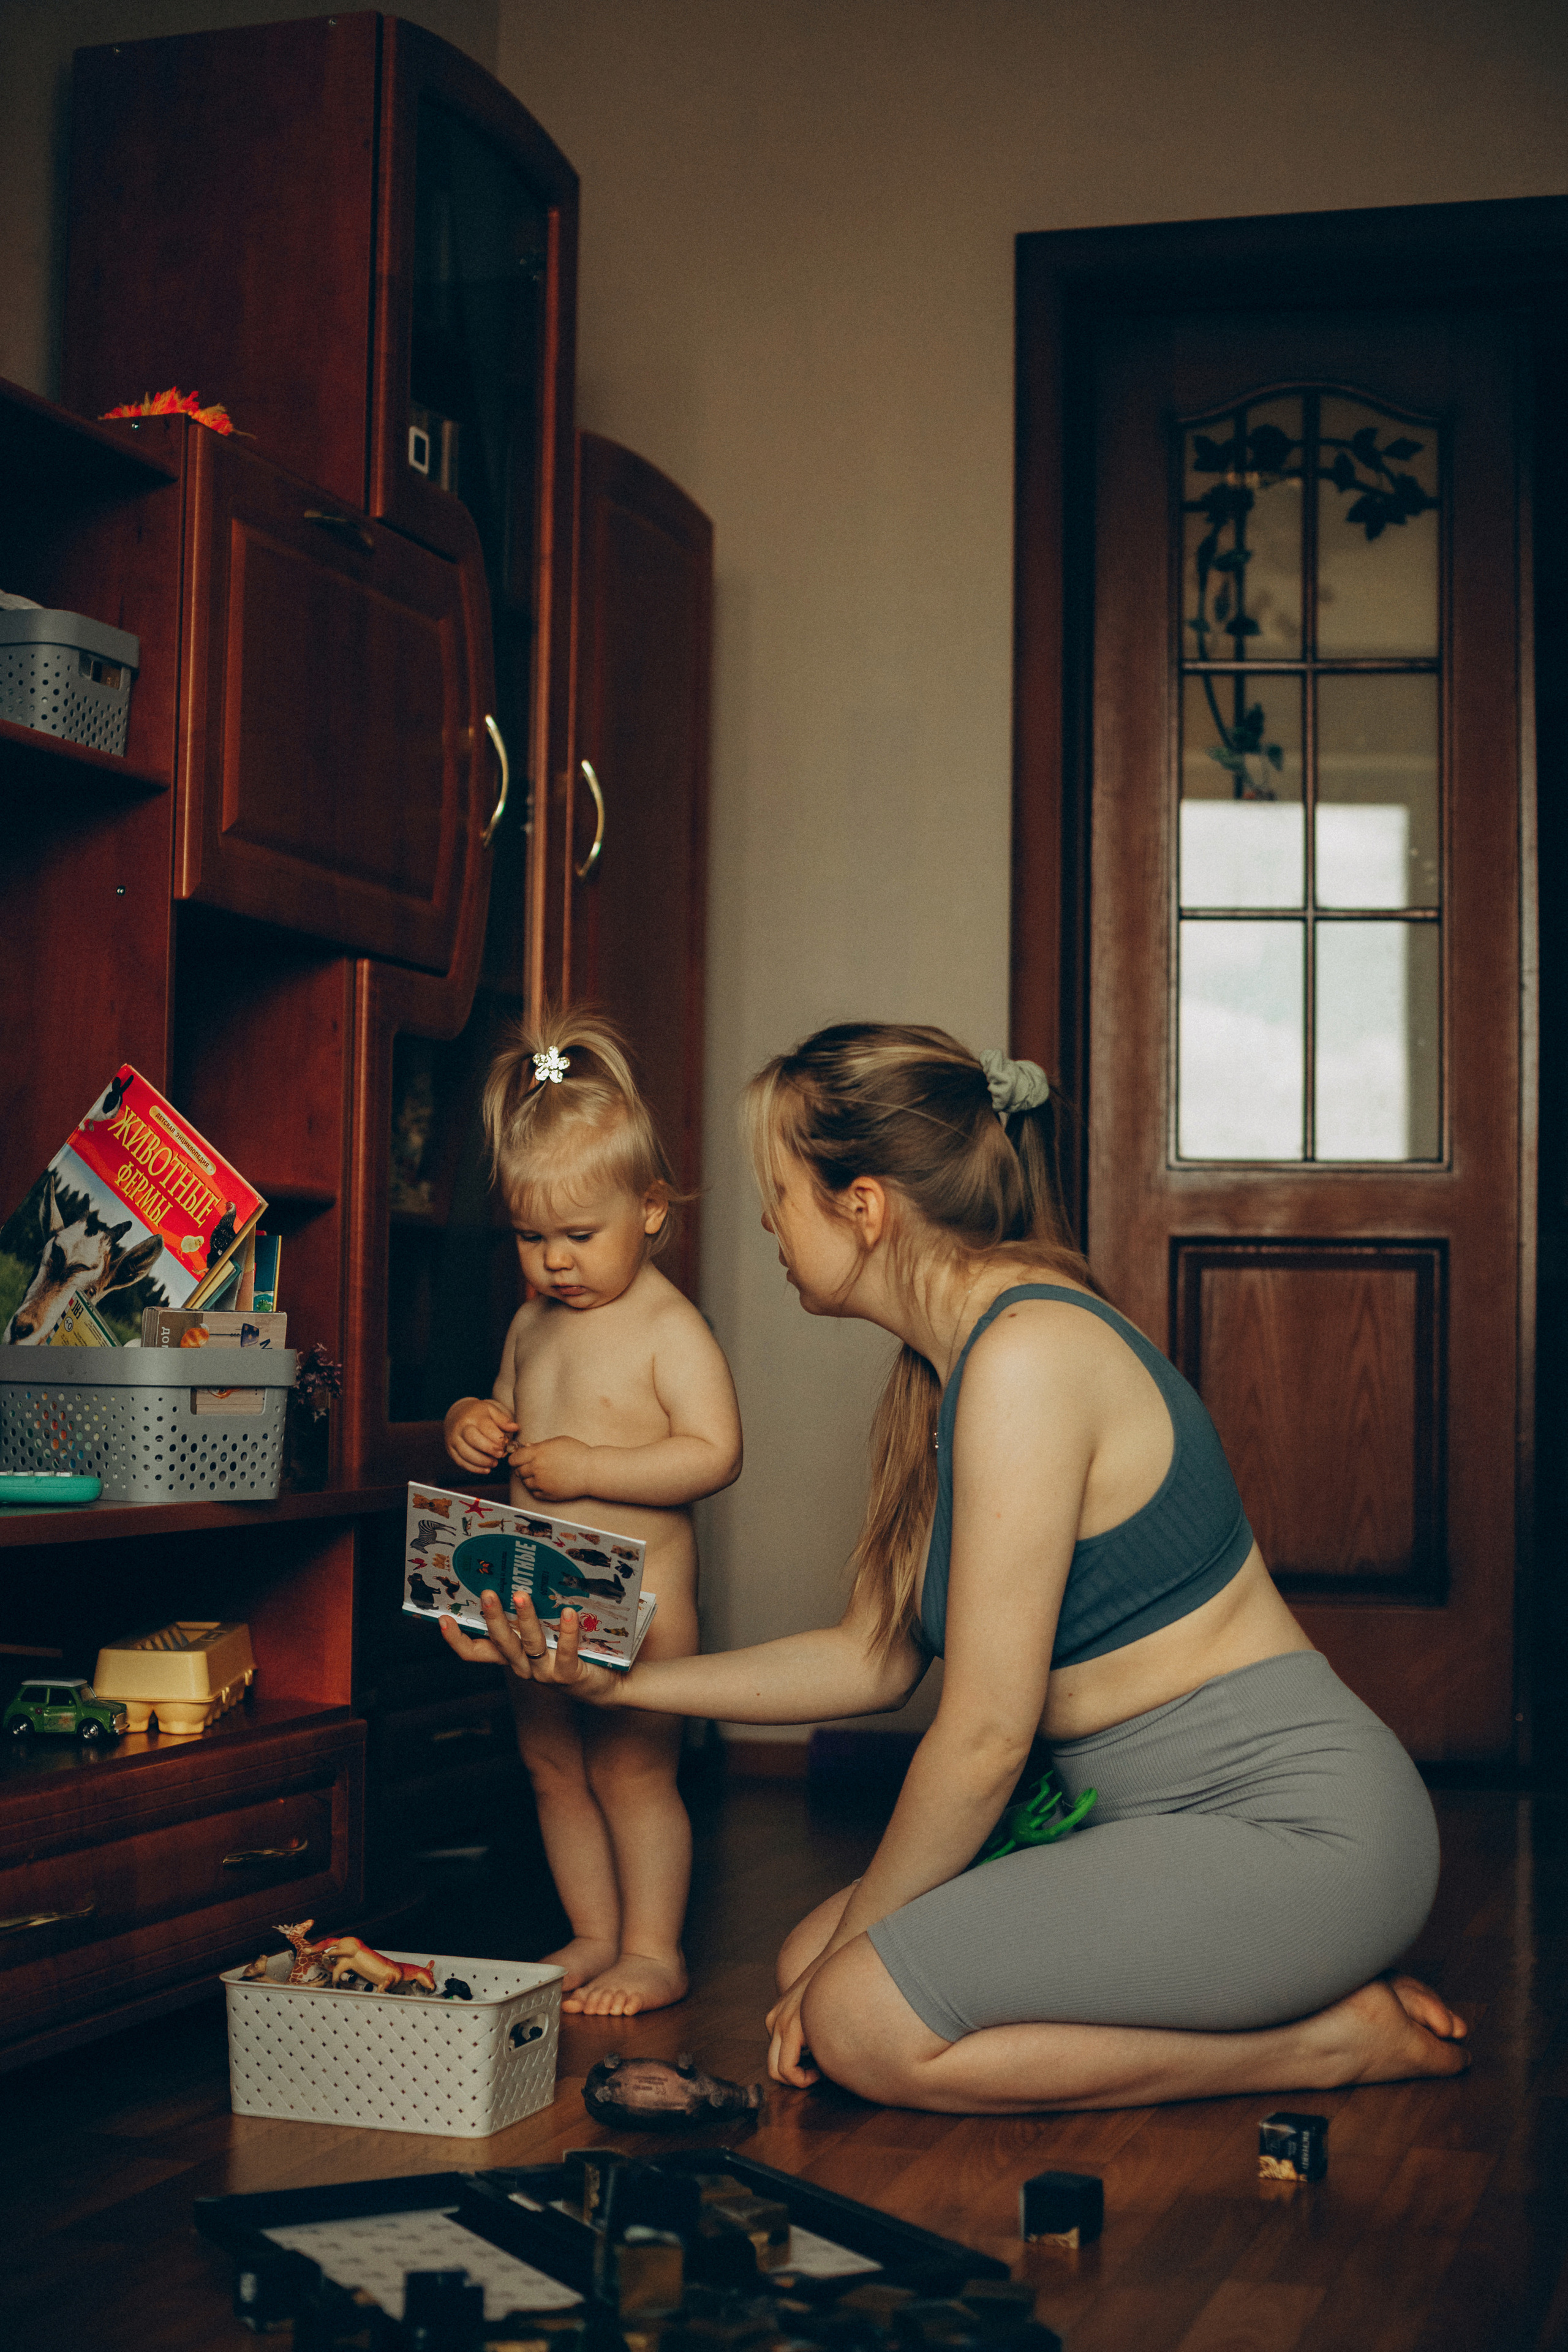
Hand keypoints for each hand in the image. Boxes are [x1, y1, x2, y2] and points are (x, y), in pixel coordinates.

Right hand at [438, 1589, 620, 1704]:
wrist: (611, 1682)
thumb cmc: (577, 1649)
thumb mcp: (549, 1628)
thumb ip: (537, 1606)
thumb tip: (526, 1568)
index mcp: (513, 1654)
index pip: (476, 1652)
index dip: (456, 1639)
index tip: (442, 1618)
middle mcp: (524, 1665)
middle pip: (500, 1643)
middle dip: (492, 1618)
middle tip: (487, 1593)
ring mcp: (545, 1672)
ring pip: (528, 1644)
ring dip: (524, 1619)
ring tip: (522, 1595)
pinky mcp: (569, 1676)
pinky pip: (565, 1653)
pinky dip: (567, 1632)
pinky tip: (571, 1613)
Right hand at [446, 1398, 516, 1474]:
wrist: (456, 1415)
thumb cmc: (477, 1414)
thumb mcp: (490, 1411)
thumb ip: (503, 1419)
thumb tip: (515, 1428)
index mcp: (472, 1416)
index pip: (484, 1427)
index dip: (496, 1437)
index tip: (505, 1444)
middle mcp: (460, 1428)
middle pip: (473, 1439)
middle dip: (488, 1449)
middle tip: (500, 1455)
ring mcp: (453, 1439)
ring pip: (465, 1453)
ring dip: (482, 1461)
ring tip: (494, 1463)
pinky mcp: (451, 1450)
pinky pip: (461, 1462)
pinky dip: (474, 1468)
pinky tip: (486, 1469)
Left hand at [510, 1434, 594, 1500]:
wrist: (591, 1471)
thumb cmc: (578, 1453)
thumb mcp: (558, 1442)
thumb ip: (539, 1444)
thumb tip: (525, 1447)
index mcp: (537, 1453)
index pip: (514, 1459)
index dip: (515, 1459)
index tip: (519, 1459)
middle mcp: (536, 1468)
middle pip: (518, 1471)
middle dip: (523, 1468)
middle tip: (533, 1466)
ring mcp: (541, 1483)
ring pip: (525, 1483)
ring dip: (530, 1479)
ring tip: (542, 1474)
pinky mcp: (547, 1494)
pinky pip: (534, 1493)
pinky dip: (537, 1489)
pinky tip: (546, 1482)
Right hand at [764, 1960, 824, 2087]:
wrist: (832, 1964)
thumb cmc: (837, 2000)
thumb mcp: (830, 2032)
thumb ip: (822, 2054)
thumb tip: (823, 2072)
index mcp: (791, 2028)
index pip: (785, 2071)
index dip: (802, 2080)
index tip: (819, 2073)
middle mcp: (778, 2022)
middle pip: (773, 2069)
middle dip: (793, 2077)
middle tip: (814, 2071)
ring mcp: (774, 2015)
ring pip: (774, 2055)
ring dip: (790, 2061)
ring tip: (813, 2053)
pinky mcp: (775, 2011)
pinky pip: (776, 2040)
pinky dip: (788, 2048)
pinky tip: (807, 2040)